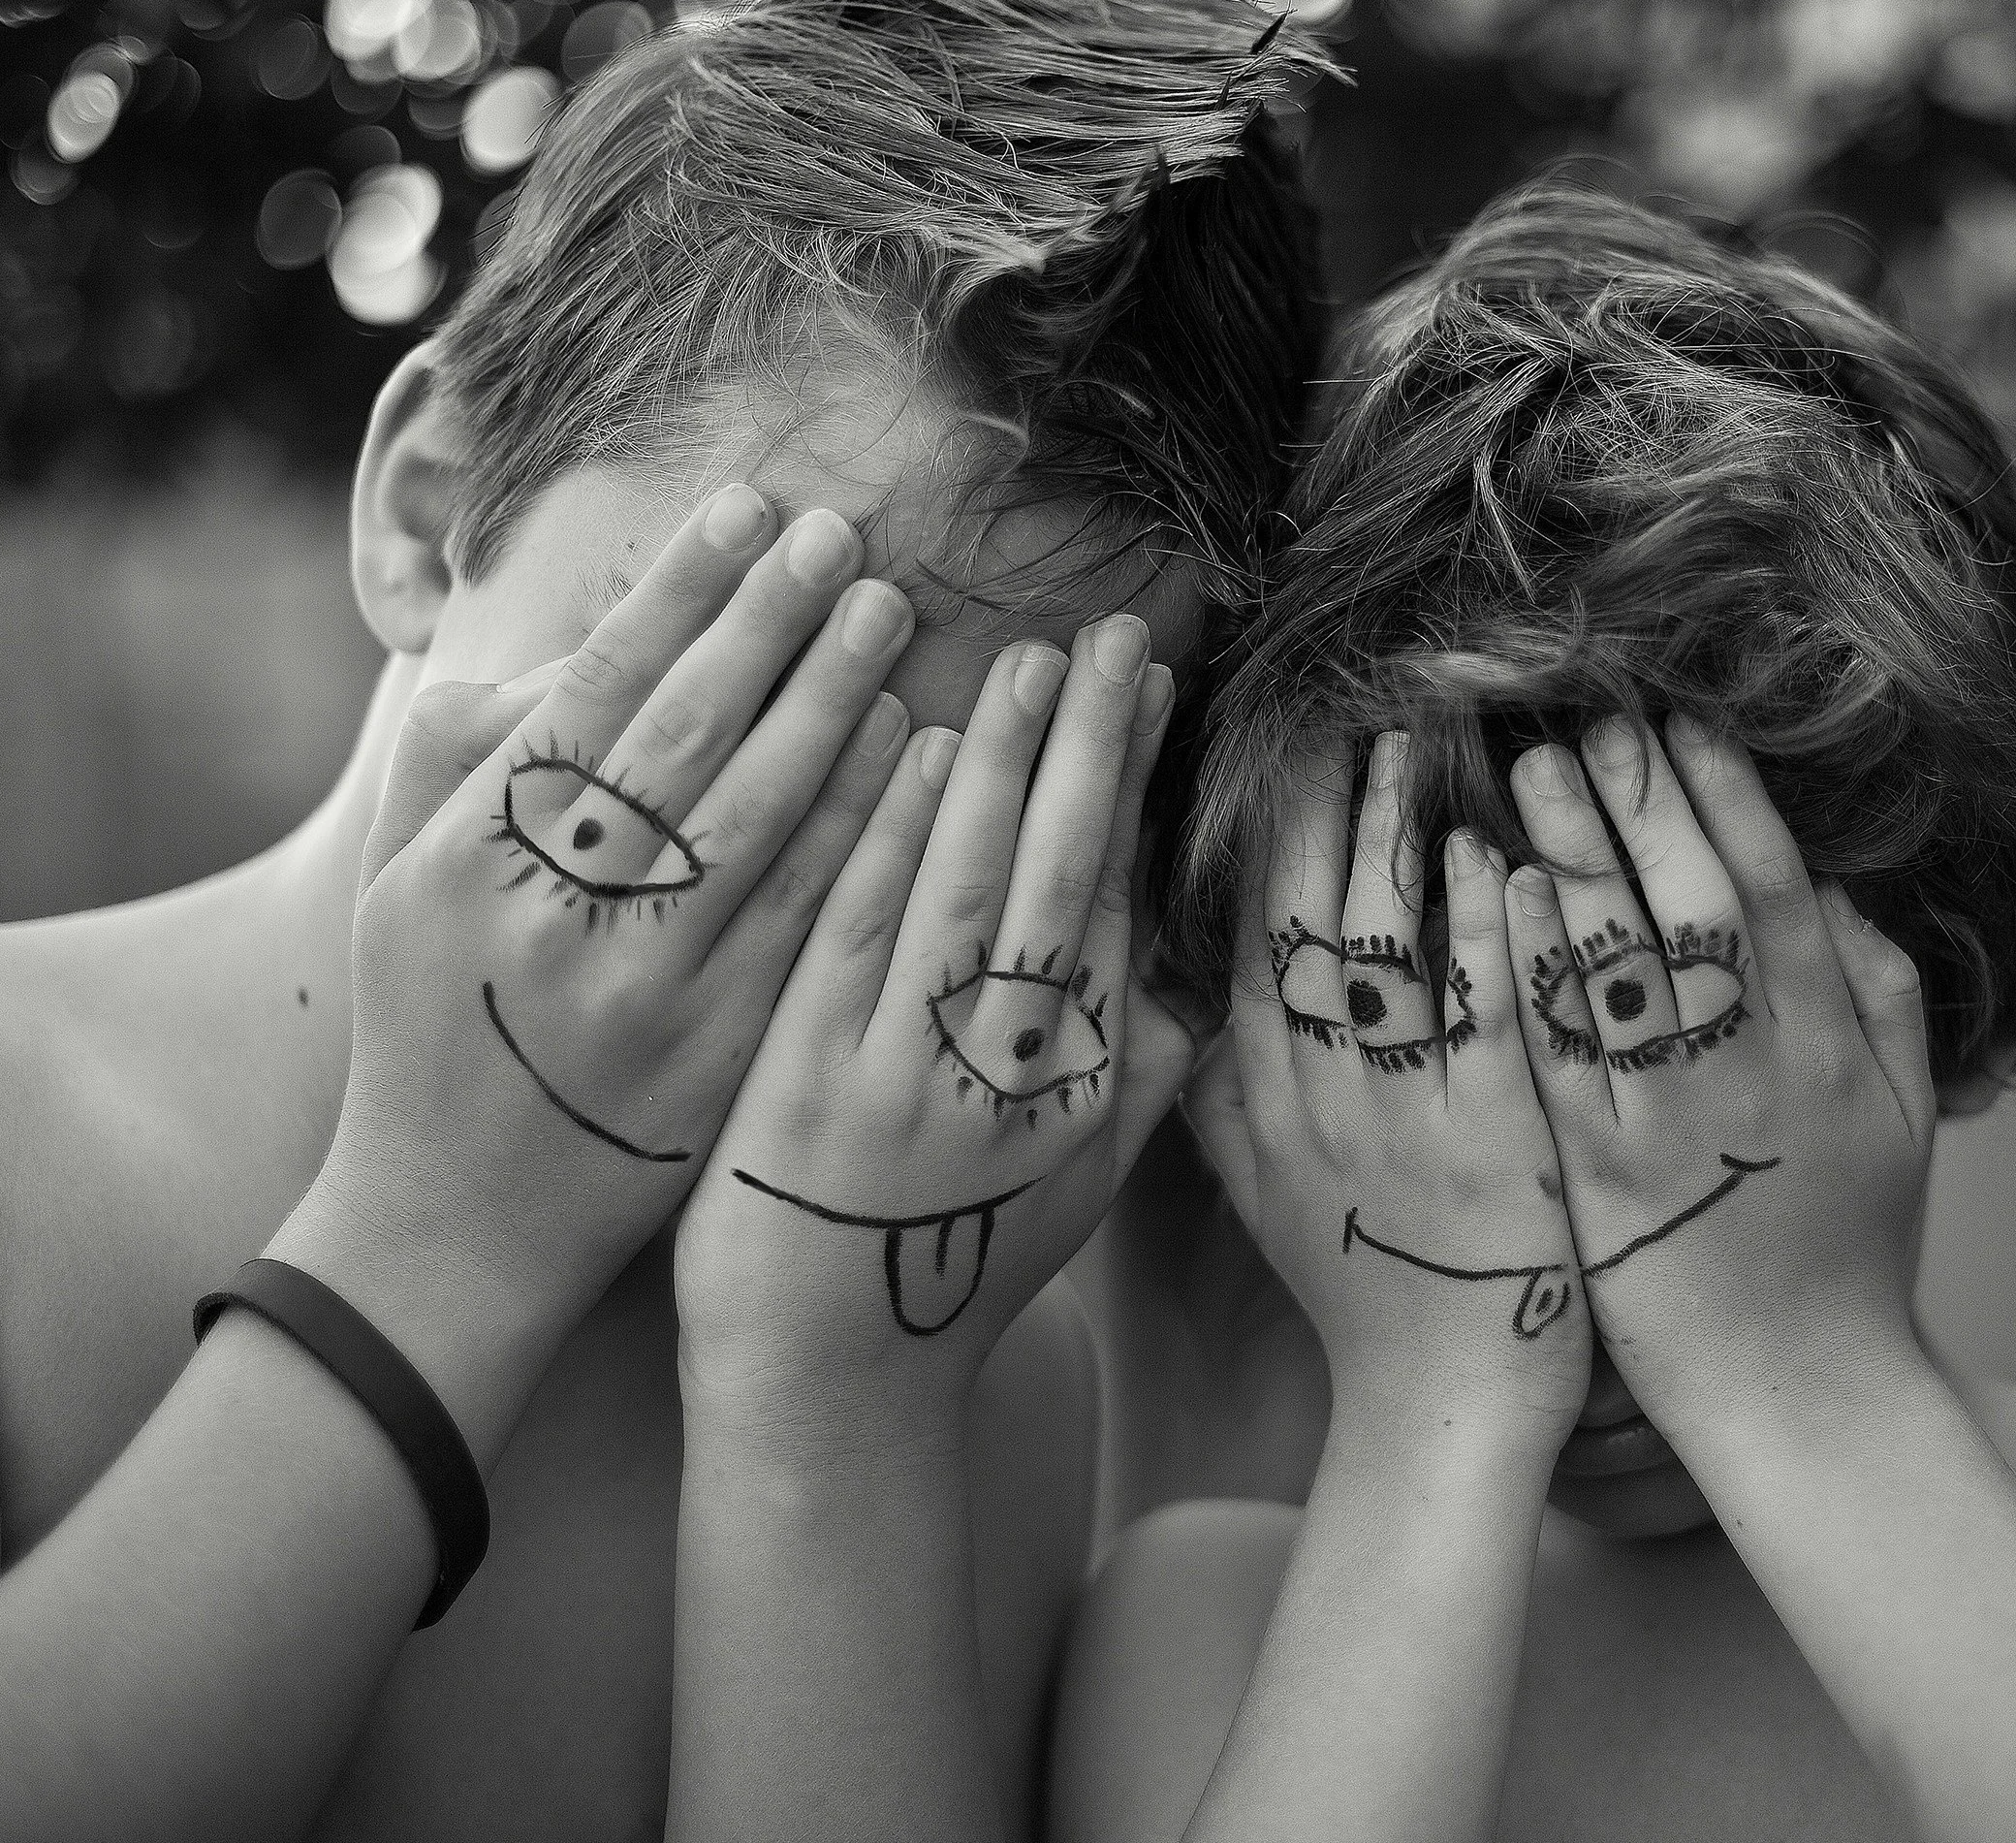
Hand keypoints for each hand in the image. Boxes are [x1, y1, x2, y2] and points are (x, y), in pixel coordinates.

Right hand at [279, 487, 918, 1449]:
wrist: (461, 1219)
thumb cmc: (436, 1018)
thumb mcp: (403, 879)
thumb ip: (471, 752)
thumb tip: (590, 643)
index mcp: (467, 857)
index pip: (594, 694)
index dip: (680, 594)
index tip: (747, 510)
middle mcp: (556, 916)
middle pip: (687, 739)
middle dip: (773, 625)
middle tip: (846, 538)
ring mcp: (647, 992)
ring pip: (761, 820)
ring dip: (834, 707)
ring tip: (891, 618)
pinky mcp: (723, 1053)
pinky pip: (808, 917)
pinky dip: (862, 827)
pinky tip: (912, 755)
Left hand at [674, 617, 1174, 1424]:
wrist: (832, 1381)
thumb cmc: (956, 1267)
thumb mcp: (1079, 1184)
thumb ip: (1143, 1074)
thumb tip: (1202, 974)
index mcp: (1088, 1089)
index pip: (1117, 904)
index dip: (1133, 789)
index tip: (1149, 690)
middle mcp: (1018, 1077)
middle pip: (1065, 880)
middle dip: (1091, 748)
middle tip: (1109, 635)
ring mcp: (916, 1078)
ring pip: (972, 892)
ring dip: (1000, 767)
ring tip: (1025, 662)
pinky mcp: (813, 1084)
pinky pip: (863, 937)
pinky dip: (892, 842)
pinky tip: (910, 753)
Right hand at [1217, 733, 1591, 1435]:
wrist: (1441, 1409)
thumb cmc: (1363, 1295)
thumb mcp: (1264, 1199)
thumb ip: (1221, 1101)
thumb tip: (1183, 1007)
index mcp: (1267, 1099)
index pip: (1250, 941)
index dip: (1262, 839)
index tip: (1278, 753)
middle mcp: (1319, 1096)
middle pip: (1305, 922)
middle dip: (1321, 808)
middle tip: (1346, 712)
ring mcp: (1403, 1118)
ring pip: (1385, 952)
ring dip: (1397, 838)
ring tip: (1418, 744)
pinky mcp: (1495, 1145)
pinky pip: (1483, 1020)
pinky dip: (1488, 936)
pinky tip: (1499, 859)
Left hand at [1503, 715, 1935, 1444]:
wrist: (1795, 1388)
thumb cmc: (1846, 1243)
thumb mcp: (1900, 1116)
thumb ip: (1878, 993)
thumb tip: (1833, 883)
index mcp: (1831, 1048)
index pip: (1775, 890)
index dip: (1727, 796)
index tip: (1679, 721)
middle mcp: (1756, 1070)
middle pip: (1697, 904)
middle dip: (1643, 801)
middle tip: (1590, 716)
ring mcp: (1671, 1120)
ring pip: (1621, 963)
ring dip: (1574, 855)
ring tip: (1525, 770)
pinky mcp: (1598, 1171)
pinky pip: (1558, 1049)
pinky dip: (1531, 964)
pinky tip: (1496, 893)